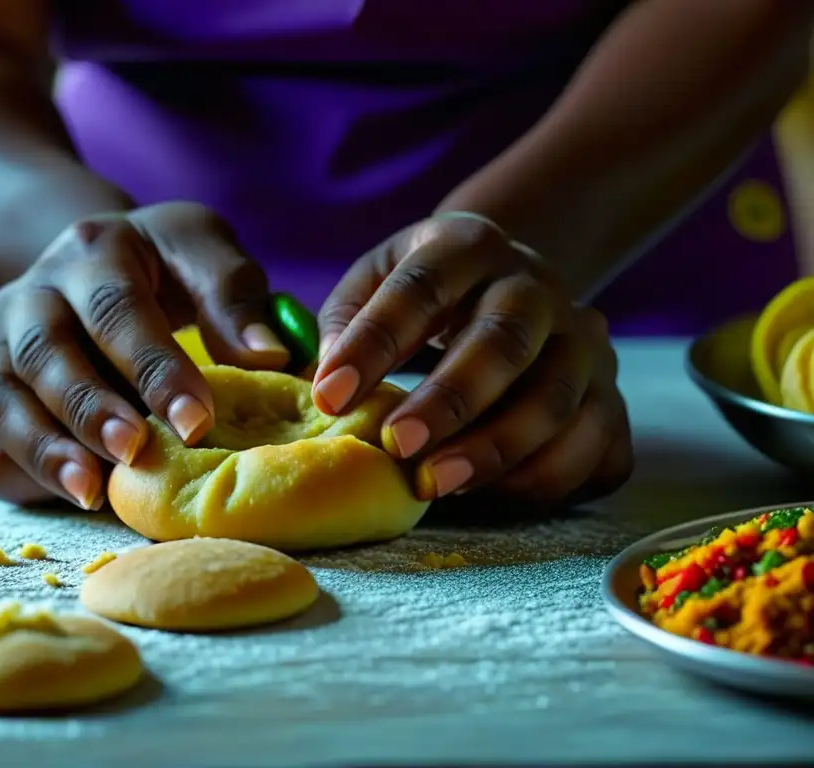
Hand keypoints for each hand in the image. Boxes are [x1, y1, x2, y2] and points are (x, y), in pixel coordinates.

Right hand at [0, 202, 289, 508]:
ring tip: (89, 491)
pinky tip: (60, 492)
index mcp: (91, 252)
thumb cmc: (161, 265)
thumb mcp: (201, 251)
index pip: (118, 310)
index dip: (155, 369)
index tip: (199, 421)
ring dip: (41, 448)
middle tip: (135, 453)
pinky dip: (11, 468)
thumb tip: (269, 356)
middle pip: (44, 353)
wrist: (88, 262)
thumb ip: (233, 297)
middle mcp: (29, 294)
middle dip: (89, 409)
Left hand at [312, 213, 632, 505]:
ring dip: (496, 449)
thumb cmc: (427, 291)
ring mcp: (583, 342)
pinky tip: (492, 492)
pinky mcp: (611, 395)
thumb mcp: (378, 277)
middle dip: (450, 399)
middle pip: (504, 341)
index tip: (329, 396)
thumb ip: (345, 320)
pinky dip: (546, 477)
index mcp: (469, 246)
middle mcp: (537, 287)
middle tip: (398, 446)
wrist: (512, 282)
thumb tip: (327, 385)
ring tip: (436, 484)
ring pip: (555, 399)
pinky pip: (597, 445)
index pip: (422, 287)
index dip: (374, 342)